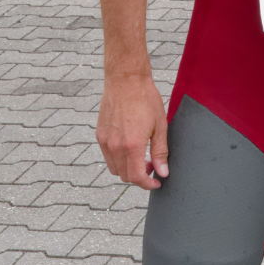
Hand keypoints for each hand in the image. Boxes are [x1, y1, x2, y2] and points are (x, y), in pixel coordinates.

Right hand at [97, 75, 168, 189]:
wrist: (126, 80)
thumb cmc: (145, 99)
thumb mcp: (160, 125)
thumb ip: (160, 152)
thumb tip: (163, 172)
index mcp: (132, 145)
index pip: (137, 177)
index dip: (148, 184)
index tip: (156, 182)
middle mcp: (115, 146)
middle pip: (125, 176)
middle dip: (139, 177)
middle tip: (152, 166)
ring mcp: (105, 141)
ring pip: (114, 168)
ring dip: (127, 169)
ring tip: (141, 157)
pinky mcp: (100, 135)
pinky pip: (108, 156)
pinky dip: (118, 159)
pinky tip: (129, 146)